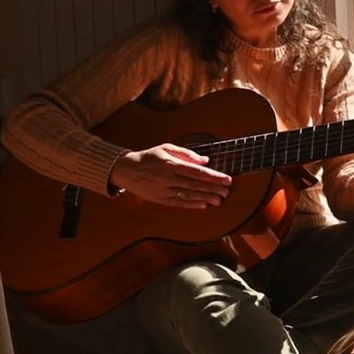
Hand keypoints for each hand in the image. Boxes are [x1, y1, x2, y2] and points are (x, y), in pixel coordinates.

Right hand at [109, 143, 231, 208]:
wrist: (126, 170)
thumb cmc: (149, 157)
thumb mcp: (166, 148)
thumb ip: (187, 154)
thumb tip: (205, 160)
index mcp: (171, 164)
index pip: (197, 172)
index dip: (214, 176)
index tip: (227, 179)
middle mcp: (168, 178)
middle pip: (195, 185)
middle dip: (213, 189)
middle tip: (227, 191)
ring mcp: (164, 190)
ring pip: (189, 195)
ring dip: (206, 198)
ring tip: (219, 200)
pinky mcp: (160, 199)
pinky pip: (179, 203)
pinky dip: (192, 205)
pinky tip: (203, 205)